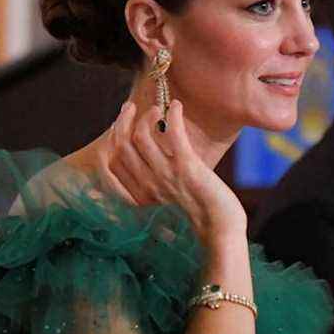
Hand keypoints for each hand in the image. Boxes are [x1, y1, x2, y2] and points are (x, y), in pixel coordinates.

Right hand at [94, 100, 246, 243]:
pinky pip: (173, 134)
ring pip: (141, 136)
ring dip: (147, 117)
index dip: (114, 138)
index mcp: (140, 193)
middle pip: (121, 145)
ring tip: (157, 109)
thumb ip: (152, 186)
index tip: (121, 124)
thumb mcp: (167, 201)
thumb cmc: (198, 213)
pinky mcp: (186, 167)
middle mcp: (147, 184)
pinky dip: (173, 116)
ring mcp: (165, 175)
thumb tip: (146, 164)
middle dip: (123, 121)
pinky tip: (177, 107)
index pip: (113, 161)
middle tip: (131, 108)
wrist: (220, 227)